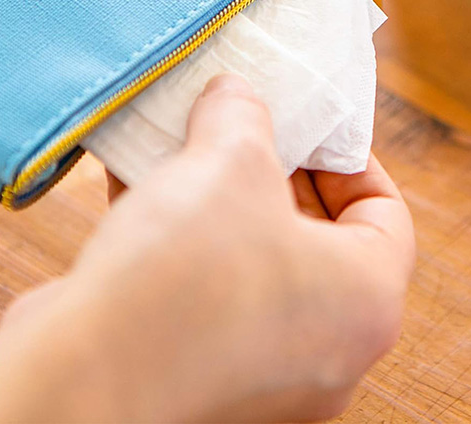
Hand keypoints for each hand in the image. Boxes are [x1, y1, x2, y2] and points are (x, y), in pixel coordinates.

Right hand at [0, 74, 414, 422]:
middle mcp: (324, 350)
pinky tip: (138, 184)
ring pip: (251, 259)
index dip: (346, 157)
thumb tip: (235, 96)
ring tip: (181, 147)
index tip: (305, 127)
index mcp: (363, 303)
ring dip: (217, 198)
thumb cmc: (185, 271)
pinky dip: (181, 237)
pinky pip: (205, 289)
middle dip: (269, 170)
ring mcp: (261, 372)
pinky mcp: (200, 374)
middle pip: (314, 234)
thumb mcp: (229, 159)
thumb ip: (243, 114)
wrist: (85, 373)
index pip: (385, 213)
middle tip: (239, 130)